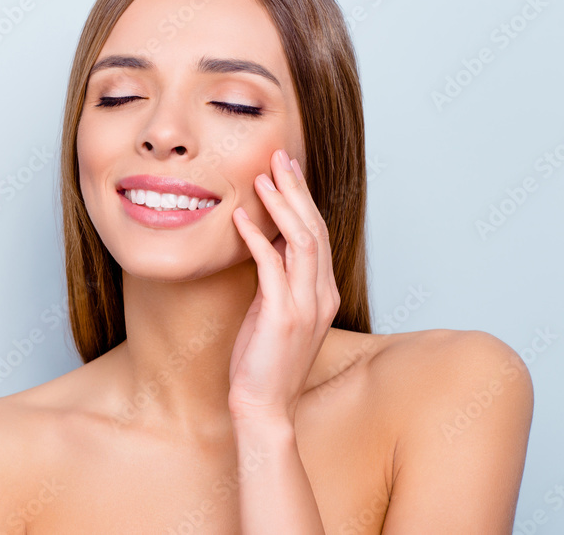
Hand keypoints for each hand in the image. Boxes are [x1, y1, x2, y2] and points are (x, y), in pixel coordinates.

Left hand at [227, 148, 340, 424]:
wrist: (263, 407)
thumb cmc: (263, 361)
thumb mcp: (273, 311)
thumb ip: (276, 278)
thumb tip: (264, 243)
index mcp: (323, 292)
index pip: (317, 233)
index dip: (303, 199)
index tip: (287, 170)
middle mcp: (321, 295)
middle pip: (314, 228)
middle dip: (296, 189)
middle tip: (279, 157)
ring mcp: (306, 305)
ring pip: (301, 241)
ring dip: (280, 205)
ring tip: (262, 177)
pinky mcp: (283, 316)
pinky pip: (271, 267)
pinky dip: (256, 238)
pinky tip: (240, 218)